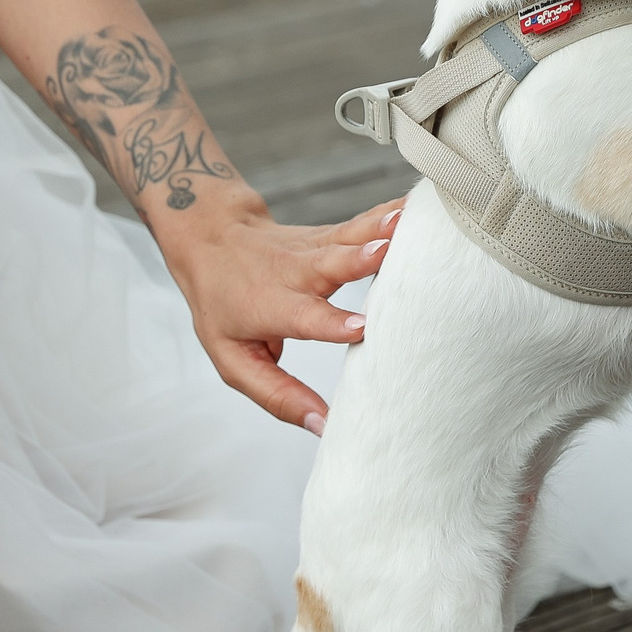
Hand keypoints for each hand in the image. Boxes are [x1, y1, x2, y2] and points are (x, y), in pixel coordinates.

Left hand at [154, 194, 403, 432]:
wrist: (212, 237)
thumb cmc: (223, 305)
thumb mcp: (233, 360)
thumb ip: (277, 395)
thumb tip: (323, 426)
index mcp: (272, 306)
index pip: (304, 317)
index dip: (332, 323)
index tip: (362, 328)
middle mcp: (296, 272)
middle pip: (331, 264)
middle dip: (360, 259)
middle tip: (388, 252)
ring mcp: (317, 247)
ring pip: (352, 234)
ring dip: (384, 227)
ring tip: (412, 219)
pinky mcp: (334, 233)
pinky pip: (367, 222)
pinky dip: (394, 213)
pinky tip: (419, 205)